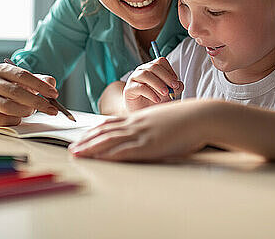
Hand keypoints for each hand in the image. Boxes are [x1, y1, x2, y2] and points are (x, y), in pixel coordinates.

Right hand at [0, 62, 59, 125]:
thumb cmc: (15, 88)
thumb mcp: (29, 81)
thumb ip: (42, 81)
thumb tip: (51, 83)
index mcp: (2, 69)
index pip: (22, 75)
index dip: (40, 85)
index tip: (54, 94)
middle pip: (16, 92)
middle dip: (37, 102)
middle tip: (51, 109)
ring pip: (9, 107)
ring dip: (26, 111)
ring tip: (32, 111)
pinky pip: (3, 120)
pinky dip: (15, 119)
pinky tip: (19, 116)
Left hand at [69, 102, 205, 160]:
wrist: (201, 116)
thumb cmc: (189, 119)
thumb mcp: (167, 119)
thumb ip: (155, 125)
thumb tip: (152, 131)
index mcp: (141, 118)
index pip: (112, 122)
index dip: (95, 130)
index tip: (84, 135)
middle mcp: (137, 124)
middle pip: (105, 131)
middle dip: (87, 140)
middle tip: (72, 147)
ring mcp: (141, 134)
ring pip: (109, 140)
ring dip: (90, 147)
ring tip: (76, 153)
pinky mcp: (148, 145)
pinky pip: (123, 150)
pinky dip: (107, 155)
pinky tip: (97, 158)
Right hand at [123, 57, 182, 111]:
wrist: (141, 112)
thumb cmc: (154, 100)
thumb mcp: (168, 93)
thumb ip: (175, 88)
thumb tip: (179, 84)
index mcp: (151, 68)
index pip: (160, 61)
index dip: (169, 70)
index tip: (175, 82)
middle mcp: (142, 71)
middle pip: (154, 66)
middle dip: (166, 76)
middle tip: (174, 87)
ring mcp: (134, 79)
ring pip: (145, 74)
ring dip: (158, 83)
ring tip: (166, 93)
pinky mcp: (129, 89)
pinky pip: (140, 87)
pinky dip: (151, 93)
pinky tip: (157, 99)